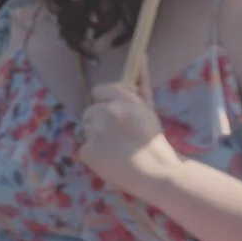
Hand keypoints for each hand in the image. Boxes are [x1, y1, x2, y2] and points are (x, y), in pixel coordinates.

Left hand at [77, 81, 181, 201]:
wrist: (156, 173)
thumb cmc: (154, 143)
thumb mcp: (148, 112)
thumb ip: (140, 90)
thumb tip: (140, 67)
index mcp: (125, 102)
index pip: (99, 90)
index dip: (103, 101)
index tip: (108, 110)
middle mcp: (107, 113)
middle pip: (89, 111)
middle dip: (98, 120)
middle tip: (114, 135)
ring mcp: (95, 132)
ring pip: (85, 130)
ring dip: (95, 137)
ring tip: (114, 149)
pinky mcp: (87, 151)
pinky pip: (85, 148)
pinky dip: (93, 154)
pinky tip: (109, 160)